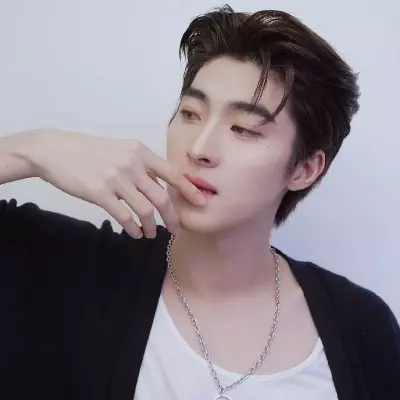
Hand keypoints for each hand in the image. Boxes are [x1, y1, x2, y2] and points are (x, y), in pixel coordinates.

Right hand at [29, 128, 205, 237]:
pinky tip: (135, 233)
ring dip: (152, 227)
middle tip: (176, 229)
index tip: (201, 202)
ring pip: (145, 210)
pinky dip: (133, 229)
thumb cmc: (91, 151)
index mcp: (141, 152)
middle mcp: (132, 164)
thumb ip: (142, 167)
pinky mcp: (99, 193)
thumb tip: (160, 186)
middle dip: (173, 217)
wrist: (55, 151)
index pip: (172, 174)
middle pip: (161, 197)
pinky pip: (124, 217)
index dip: (189, 190)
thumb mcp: (122, 150)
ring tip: (152, 234)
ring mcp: (116, 179)